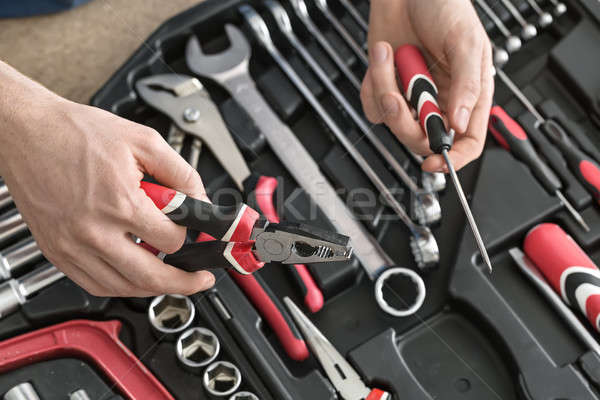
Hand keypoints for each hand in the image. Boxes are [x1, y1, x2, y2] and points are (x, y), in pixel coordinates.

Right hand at [0, 62, 214, 296]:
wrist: (26, 132)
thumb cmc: (76, 133)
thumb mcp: (143, 140)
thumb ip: (181, 173)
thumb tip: (201, 200)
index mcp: (120, 203)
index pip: (171, 240)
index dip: (188, 234)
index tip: (193, 229)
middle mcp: (94, 232)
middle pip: (150, 277)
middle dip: (183, 283)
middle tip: (199, 280)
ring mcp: (72, 246)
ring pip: (121, 288)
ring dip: (152, 289)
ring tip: (170, 281)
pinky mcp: (56, 251)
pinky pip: (93, 285)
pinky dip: (118, 287)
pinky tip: (132, 277)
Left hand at [361, 0, 493, 171]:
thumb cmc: (443, 6)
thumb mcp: (465, 42)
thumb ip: (467, 85)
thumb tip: (460, 124)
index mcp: (468, 93)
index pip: (467, 140)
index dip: (452, 158)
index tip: (433, 162)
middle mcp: (439, 99)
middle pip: (422, 138)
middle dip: (404, 120)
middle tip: (399, 94)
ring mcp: (411, 95)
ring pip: (393, 122)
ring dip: (385, 88)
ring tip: (388, 56)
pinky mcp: (387, 88)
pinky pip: (373, 107)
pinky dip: (371, 84)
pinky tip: (381, 58)